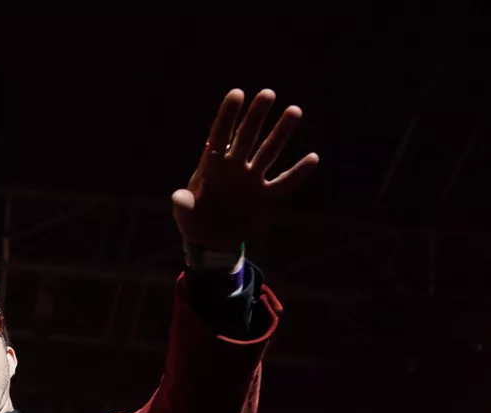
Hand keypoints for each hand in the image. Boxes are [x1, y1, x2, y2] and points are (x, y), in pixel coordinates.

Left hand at [172, 89, 318, 251]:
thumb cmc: (194, 222)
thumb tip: (178, 197)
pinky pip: (283, 184)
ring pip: (268, 152)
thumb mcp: (185, 214)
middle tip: (268, 94)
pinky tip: (313, 158)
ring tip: (294, 110)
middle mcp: (233, 168)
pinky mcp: (263, 198)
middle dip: (256, 116)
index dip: (228, 115)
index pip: (220, 134)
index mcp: (212, 166)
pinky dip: (297, 173)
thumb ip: (183, 204)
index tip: (237, 93)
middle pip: (247, 136)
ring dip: (281, 132)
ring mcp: (250, 181)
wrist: (211, 241)